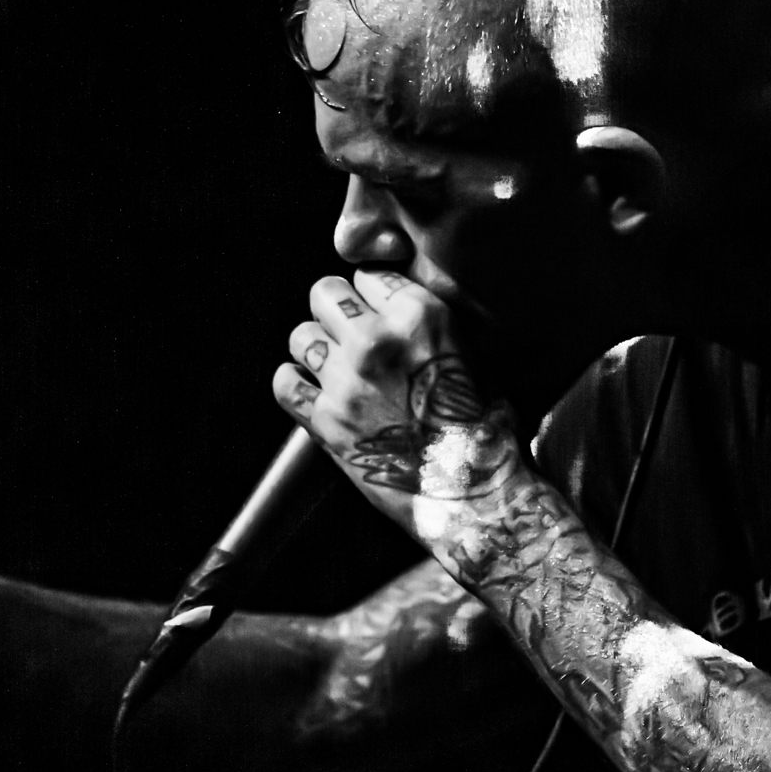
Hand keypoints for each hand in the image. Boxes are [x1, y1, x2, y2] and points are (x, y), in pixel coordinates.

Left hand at [272, 270, 522, 535]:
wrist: (475, 496)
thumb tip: (396, 312)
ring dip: (315, 347)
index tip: (377, 310)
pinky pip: (285, 383)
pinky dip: (293, 383)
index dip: (372, 293)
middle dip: (334, 308)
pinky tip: (310, 390)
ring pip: (301, 336)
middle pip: (326, 293)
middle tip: (348, 331)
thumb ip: (429, 327)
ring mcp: (346, 381)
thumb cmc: (486, 432)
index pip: (370, 275)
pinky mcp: (326, 422)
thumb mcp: (473, 358)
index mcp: (420, 317)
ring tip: (333, 365)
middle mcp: (377, 341)